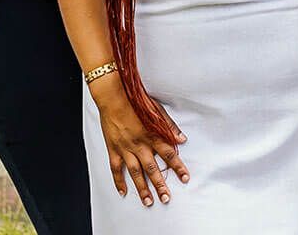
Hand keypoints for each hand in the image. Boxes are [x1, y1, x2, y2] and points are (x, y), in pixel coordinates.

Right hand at [91, 75, 188, 206]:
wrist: (112, 96)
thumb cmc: (134, 100)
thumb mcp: (156, 110)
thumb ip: (169, 126)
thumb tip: (181, 138)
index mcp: (151, 135)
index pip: (169, 154)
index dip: (178, 167)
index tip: (185, 178)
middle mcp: (139, 144)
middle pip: (152, 168)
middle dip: (160, 185)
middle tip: (166, 198)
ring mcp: (125, 148)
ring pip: (135, 172)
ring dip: (143, 188)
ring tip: (149, 202)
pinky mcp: (113, 149)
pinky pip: (116, 168)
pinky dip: (119, 180)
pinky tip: (123, 191)